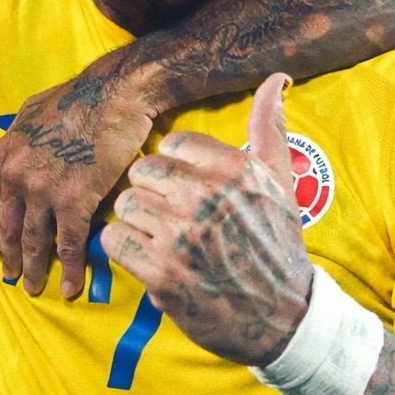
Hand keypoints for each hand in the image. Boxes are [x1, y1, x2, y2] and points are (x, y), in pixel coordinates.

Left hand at [0, 48, 158, 296]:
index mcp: (3, 155)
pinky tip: (68, 287)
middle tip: (12, 277)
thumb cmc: (80, 97)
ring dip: (35, 269)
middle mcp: (15, 175)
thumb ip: (20, 138)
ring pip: (34, 240)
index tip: (1, 245)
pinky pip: (67, 244)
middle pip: (9, 227)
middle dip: (10, 256)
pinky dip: (68, 269)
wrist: (115, 94)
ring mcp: (42, 190)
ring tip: (36, 288)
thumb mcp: (33, 113)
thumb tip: (16, 147)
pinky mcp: (72, 201)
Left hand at [101, 74, 313, 365]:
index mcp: (234, 170)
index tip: (185, 189)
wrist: (281, 316)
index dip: (172, 167)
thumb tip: (276, 77)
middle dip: (149, 194)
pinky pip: (112, 240)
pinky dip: (123, 250)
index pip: (171, 144)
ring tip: (159, 240)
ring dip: (134, 223)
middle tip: (170, 219)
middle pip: (140, 172)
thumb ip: (268, 127)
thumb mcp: (279, 181)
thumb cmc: (275, 245)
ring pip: (123, 205)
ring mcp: (181, 235)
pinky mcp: (160, 271)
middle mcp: (207, 198)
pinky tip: (148, 259)